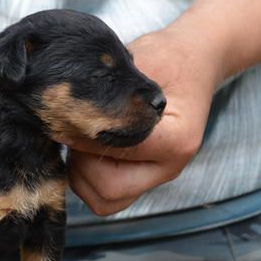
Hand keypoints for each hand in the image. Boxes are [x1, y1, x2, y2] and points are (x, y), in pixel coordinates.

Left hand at [57, 24, 223, 215]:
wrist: (194, 62)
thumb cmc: (168, 59)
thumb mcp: (141, 65)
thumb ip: (111, 96)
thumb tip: (66, 118)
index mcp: (176, 141)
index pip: (118, 153)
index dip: (86, 137)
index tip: (70, 117)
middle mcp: (169, 168)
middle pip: (109, 190)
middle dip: (81, 163)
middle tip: (75, 132)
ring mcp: (156, 177)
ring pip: (104, 201)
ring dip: (82, 175)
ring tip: (82, 141)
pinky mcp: (143, 178)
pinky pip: (107, 198)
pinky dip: (87, 180)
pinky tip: (87, 151)